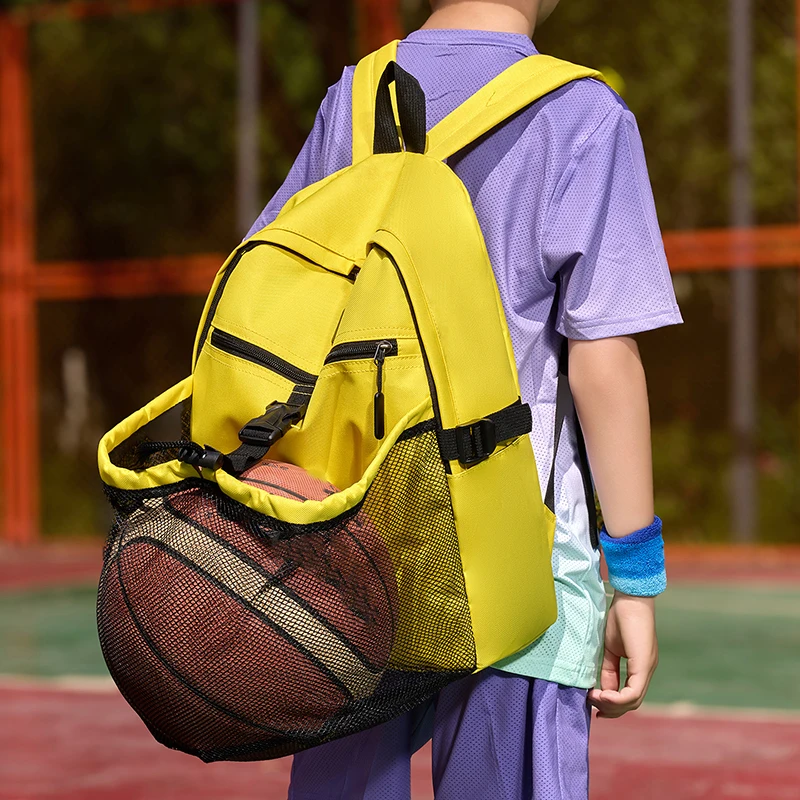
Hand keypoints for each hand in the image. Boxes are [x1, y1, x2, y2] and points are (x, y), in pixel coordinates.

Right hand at [588, 592, 657, 717]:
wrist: (630, 598)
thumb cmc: (619, 617)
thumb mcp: (610, 648)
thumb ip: (608, 669)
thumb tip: (603, 690)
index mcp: (639, 667)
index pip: (628, 695)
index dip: (611, 704)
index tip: (593, 701)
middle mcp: (645, 671)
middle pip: (632, 703)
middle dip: (610, 708)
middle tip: (592, 704)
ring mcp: (646, 668)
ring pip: (633, 701)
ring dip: (612, 705)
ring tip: (594, 698)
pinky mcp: (644, 665)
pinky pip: (633, 692)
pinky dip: (617, 698)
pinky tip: (603, 695)